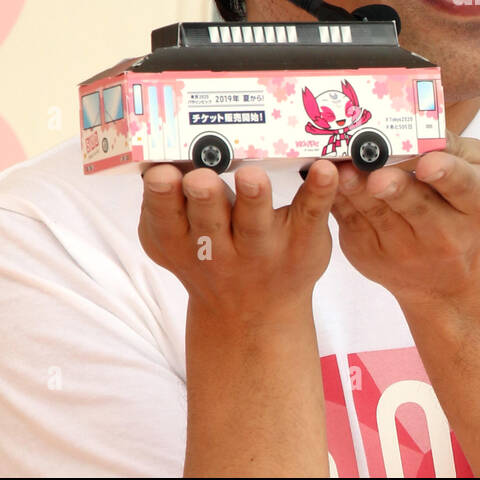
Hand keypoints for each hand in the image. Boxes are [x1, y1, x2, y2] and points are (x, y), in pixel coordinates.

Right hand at [138, 159, 337, 327]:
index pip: (166, 218)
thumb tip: (152, 163)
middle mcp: (221, 248)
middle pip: (209, 221)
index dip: (162, 197)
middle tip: (201, 178)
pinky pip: (311, 213)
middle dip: (204, 198)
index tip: (162, 173)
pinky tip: (327, 170)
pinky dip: (320, 192)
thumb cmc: (210, 258)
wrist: (254, 315)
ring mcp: (264, 246)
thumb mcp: (176, 243)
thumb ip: (164, 207)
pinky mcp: (303, 239)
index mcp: (182, 241)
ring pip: (256, 223)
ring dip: (253, 199)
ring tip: (252, 176)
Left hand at [329, 133, 479, 306]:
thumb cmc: (471, 210)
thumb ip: (456, 149)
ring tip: (343, 173)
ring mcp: (408, 249)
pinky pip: (353, 224)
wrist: (454, 280)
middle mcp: (448, 233)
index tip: (428, 164)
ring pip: (378, 216)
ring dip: (358, 193)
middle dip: (395, 188)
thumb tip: (421, 124)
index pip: (463, 185)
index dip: (445, 173)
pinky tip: (328, 181)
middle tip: (377, 175)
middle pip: (416, 206)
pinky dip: (340, 200)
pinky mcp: (373, 255)